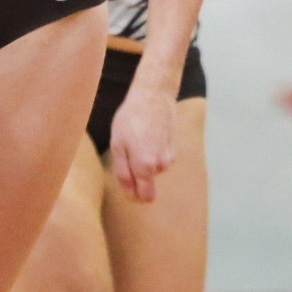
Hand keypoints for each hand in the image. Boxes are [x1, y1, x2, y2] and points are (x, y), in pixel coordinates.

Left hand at [109, 83, 176, 202]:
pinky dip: (153, 152)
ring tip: (136, 140)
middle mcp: (161, 165)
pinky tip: (147, 135)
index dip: (134, 195)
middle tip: (127, 155)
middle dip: (138, 177)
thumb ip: (123, 173)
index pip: (145, 197)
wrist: (154, 95)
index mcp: (145, 167)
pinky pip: (160, 158)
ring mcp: (170, 156)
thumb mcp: (118, 145)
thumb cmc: (130, 118)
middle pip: (149, 184)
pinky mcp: (174, 147)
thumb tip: (130, 193)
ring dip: (145, 161)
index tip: (126, 185)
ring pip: (154, 170)